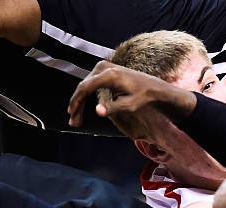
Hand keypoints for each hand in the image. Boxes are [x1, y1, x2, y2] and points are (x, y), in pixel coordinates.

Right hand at [67, 61, 195, 126]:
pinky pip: (91, 83)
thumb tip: (98, 111)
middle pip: (83, 86)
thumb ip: (113, 108)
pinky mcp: (104, 69)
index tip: (72, 115)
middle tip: (74, 122)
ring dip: (80, 102)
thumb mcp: (130, 105)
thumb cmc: (143, 97)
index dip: (77, 102)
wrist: (153, 87)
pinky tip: (82, 108)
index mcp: (110, 75)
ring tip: (77, 119)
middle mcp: (104, 67)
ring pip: (85, 85)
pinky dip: (86, 95)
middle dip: (77, 105)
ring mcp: (103, 66)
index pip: (86, 87)